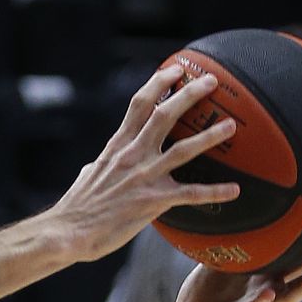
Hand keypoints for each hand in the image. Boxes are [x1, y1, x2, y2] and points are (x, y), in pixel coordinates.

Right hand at [47, 66, 238, 261]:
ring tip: (230, 125)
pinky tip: (234, 190)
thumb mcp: (89, 173)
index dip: (158, 84)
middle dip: (189, 95)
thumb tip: (102, 163)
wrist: (67, 231)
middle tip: (210, 81)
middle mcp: (132, 156)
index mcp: (117, 146)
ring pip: (182, 149)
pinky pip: (190, 194)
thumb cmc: (77, 205)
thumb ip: (104, 164)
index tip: (174, 70)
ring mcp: (143, 177)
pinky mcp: (152, 202)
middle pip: (163, 115)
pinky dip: (214, 192)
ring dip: (209, 136)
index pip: (139, 105)